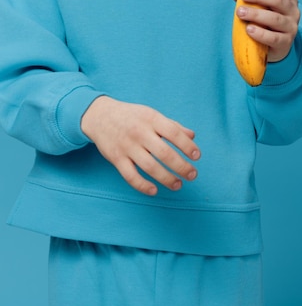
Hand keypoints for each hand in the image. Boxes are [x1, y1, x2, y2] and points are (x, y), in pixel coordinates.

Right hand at [81, 96, 200, 195]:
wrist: (100, 115)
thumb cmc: (132, 116)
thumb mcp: (152, 114)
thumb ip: (172, 125)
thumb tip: (192, 136)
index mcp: (151, 119)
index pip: (173, 133)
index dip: (187, 145)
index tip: (197, 156)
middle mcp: (140, 132)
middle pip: (164, 153)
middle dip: (181, 166)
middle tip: (192, 175)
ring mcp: (127, 146)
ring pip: (150, 167)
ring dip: (166, 178)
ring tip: (178, 185)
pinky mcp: (116, 158)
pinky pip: (130, 176)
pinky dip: (143, 186)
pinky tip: (154, 190)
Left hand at [228, 0, 299, 62]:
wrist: (272, 47)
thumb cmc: (264, 22)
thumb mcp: (256, 6)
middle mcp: (293, 12)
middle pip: (278, 0)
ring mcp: (291, 28)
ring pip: (275, 19)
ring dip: (256, 14)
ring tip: (240, 12)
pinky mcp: (285, 43)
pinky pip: (274, 38)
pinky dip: (261, 33)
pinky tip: (249, 29)